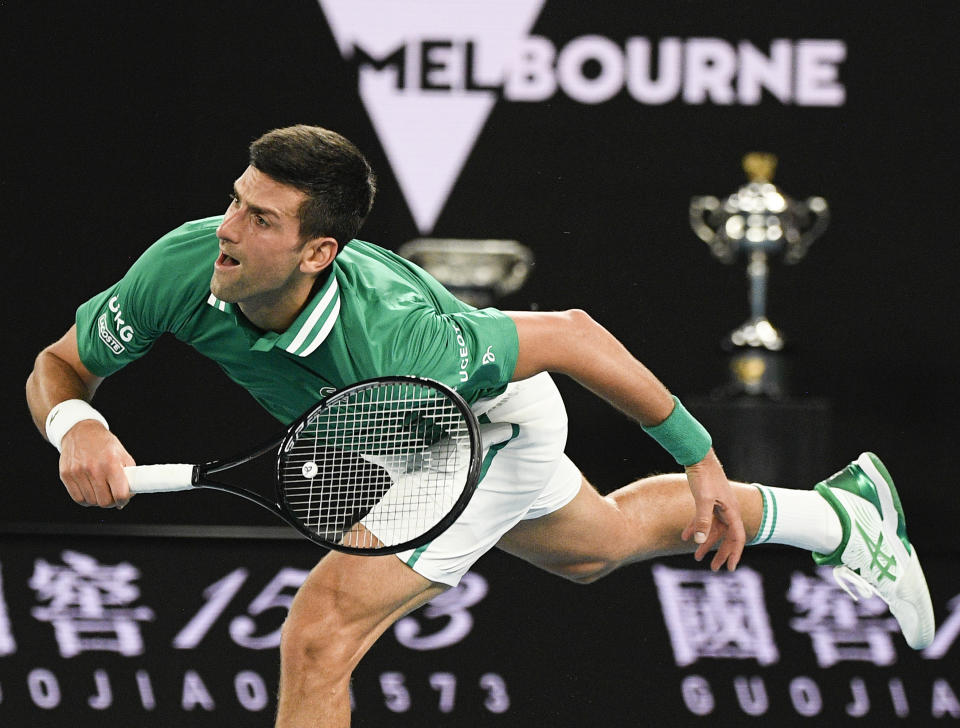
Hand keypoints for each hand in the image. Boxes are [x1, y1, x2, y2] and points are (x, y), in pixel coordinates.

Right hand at [58, 420, 135, 508]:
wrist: (80, 431)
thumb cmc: (104, 443)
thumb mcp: (122, 454)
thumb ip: (128, 475)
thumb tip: (128, 496)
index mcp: (111, 463)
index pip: (119, 494)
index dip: (123, 500)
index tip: (123, 499)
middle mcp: (94, 468)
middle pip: (104, 501)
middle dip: (111, 502)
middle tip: (112, 496)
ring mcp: (78, 472)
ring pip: (91, 501)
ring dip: (97, 500)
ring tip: (101, 490)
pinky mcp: (66, 475)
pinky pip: (77, 498)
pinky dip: (85, 499)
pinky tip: (90, 491)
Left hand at [681, 449, 745, 570]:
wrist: (698, 457)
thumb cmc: (704, 476)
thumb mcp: (703, 500)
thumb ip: (702, 521)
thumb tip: (700, 541)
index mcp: (732, 511)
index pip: (737, 538)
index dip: (734, 554)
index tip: (730, 568)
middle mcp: (728, 510)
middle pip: (726, 536)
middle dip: (720, 553)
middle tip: (714, 568)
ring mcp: (718, 506)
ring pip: (713, 529)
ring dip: (705, 542)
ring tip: (697, 557)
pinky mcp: (707, 501)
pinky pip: (703, 519)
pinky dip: (695, 528)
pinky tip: (684, 537)